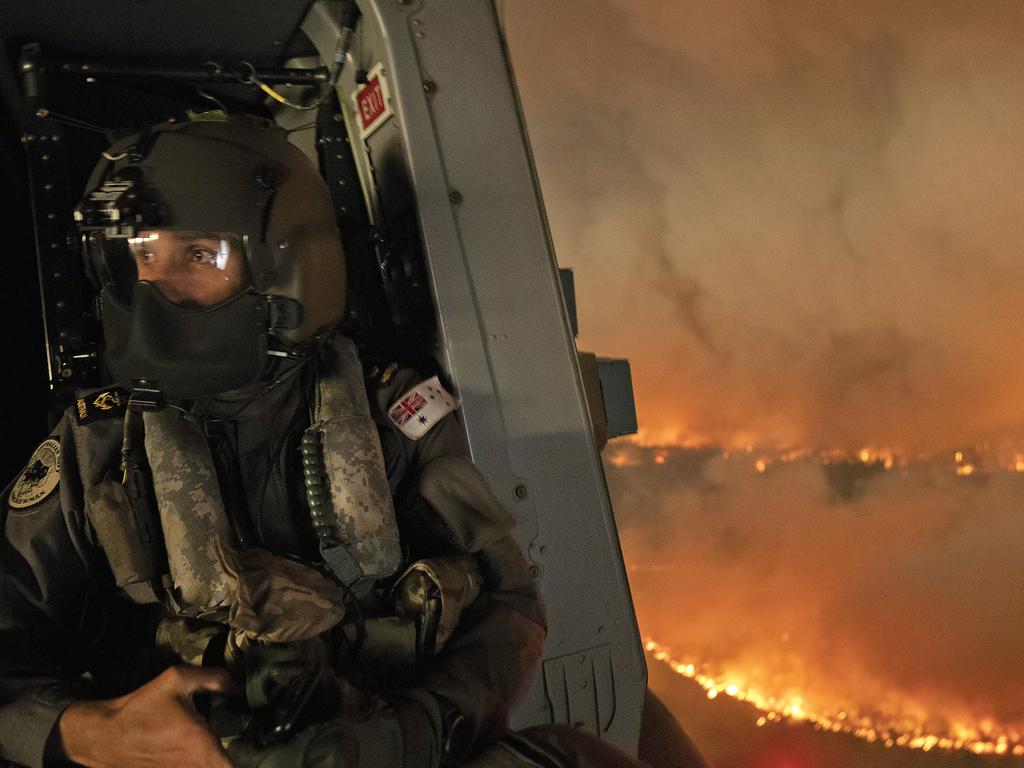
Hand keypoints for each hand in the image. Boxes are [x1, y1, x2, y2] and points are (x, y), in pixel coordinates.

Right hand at [51, 665, 237, 767]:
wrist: (105, 736)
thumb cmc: (143, 707)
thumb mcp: (178, 680)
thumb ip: (215, 678)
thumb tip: (241, 686)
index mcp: (201, 745)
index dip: (253, 760)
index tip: (265, 745)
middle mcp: (195, 766)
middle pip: (226, 767)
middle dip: (244, 755)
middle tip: (254, 738)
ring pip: (214, 767)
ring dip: (223, 757)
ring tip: (237, 742)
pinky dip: (209, 760)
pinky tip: (211, 747)